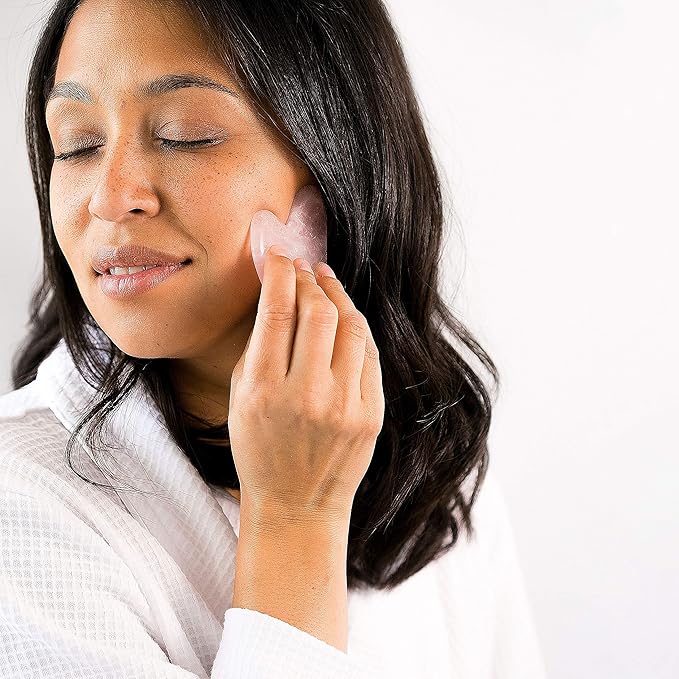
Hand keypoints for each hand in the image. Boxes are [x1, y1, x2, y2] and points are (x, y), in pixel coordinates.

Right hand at [228, 247, 384, 522]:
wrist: (297, 505)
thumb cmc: (259, 450)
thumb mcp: (240, 398)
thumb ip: (259, 346)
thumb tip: (277, 293)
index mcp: (263, 391)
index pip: (276, 312)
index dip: (280, 273)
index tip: (280, 256)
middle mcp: (306, 396)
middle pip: (317, 313)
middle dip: (310, 279)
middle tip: (305, 267)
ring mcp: (344, 407)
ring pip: (350, 326)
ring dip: (338, 296)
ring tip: (326, 281)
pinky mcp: (371, 415)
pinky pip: (368, 354)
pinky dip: (356, 327)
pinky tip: (345, 315)